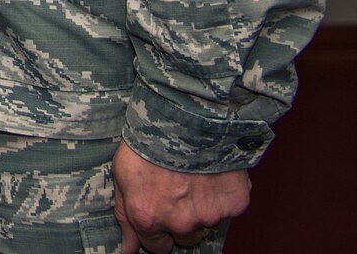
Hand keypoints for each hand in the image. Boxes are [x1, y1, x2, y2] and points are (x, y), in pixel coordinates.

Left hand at [112, 143, 249, 252]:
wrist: (185, 116)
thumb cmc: (149, 140)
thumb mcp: (123, 174)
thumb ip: (125, 216)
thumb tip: (128, 248)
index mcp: (149, 218)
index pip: (158, 246)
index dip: (159, 230)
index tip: (161, 212)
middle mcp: (180, 223)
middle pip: (185, 237)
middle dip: (182, 219)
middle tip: (179, 189)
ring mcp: (209, 214)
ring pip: (207, 221)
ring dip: (203, 206)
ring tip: (195, 175)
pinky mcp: (234, 203)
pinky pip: (229, 206)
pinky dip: (223, 193)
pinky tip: (213, 171)